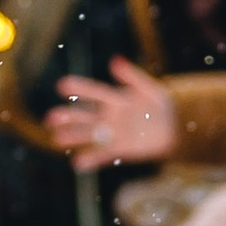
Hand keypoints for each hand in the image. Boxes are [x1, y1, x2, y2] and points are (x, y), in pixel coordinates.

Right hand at [45, 55, 180, 172]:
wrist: (175, 127)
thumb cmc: (161, 104)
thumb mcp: (149, 88)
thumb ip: (132, 77)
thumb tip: (115, 61)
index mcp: (115, 99)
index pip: (94, 92)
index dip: (79, 88)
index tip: (62, 85)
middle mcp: (109, 116)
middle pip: (86, 116)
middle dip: (69, 117)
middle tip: (50, 118)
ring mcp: (114, 133)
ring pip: (89, 135)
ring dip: (73, 137)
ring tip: (56, 139)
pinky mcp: (121, 149)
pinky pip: (103, 155)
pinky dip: (91, 159)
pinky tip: (77, 163)